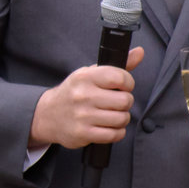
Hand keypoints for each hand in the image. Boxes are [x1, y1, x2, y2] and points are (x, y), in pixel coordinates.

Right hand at [29, 47, 145, 149]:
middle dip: (125, 103)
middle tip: (116, 102)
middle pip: (125, 100)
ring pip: (122, 119)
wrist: (48, 114)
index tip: (122, 86)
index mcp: (85, 77)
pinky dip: (116, 132)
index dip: (127, 83)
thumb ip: (117, 66)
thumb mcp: (90, 74)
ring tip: (111, 115)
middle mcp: (83, 95)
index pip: (119, 77)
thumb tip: (140, 52)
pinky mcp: (83, 133)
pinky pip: (114, 135)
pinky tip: (108, 126)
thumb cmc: (74, 92)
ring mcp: (82, 115)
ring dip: (121, 119)